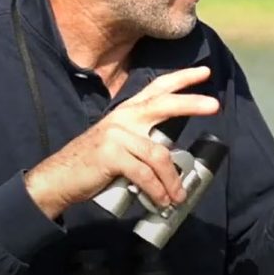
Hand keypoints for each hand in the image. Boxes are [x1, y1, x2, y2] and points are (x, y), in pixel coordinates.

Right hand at [23, 66, 218, 219]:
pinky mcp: (111, 154)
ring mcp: (116, 134)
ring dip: (172, 180)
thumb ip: (142, 141)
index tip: (204, 72)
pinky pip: (144, 174)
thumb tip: (171, 159)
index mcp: (126, 112)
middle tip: (215, 105)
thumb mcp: (118, 143)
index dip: (181, 79)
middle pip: (162, 104)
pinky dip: (157, 190)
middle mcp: (123, 117)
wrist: (58, 178)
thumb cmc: (92, 164)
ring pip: (158, 154)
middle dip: (191, 103)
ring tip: (177, 197)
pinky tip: (161, 201)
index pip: (157, 88)